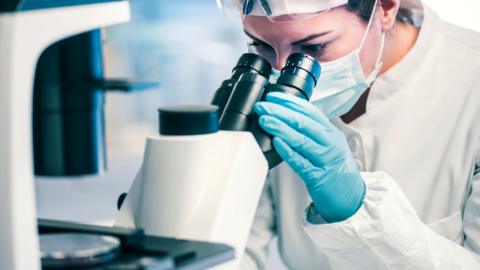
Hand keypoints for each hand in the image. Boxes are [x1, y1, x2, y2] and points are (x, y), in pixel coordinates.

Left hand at [254, 92, 364, 222]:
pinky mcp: (318, 177)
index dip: (290, 102)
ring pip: (301, 140)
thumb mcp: (329, 145)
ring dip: (280, 128)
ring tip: (265, 120)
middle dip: (280, 112)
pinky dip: (288, 151)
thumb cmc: (335, 170)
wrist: (352, 199)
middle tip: (262, 106)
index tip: (272, 96)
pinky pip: (300, 162)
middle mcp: (330, 143)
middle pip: (303, 122)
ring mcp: (325, 160)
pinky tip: (276, 143)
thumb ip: (312, 132)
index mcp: (331, 132)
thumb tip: (287, 117)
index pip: (309, 111)